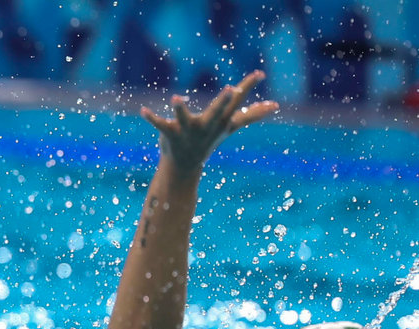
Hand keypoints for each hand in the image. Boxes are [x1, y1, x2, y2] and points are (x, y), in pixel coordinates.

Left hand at [140, 70, 278, 174]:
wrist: (185, 166)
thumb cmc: (209, 140)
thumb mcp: (231, 127)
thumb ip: (252, 115)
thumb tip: (276, 106)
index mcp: (221, 121)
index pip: (237, 102)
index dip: (247, 87)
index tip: (259, 73)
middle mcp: (206, 125)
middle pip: (217, 111)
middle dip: (224, 101)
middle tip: (231, 88)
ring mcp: (188, 131)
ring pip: (184, 118)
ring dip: (180, 109)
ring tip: (176, 98)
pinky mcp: (170, 134)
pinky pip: (160, 124)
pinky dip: (151, 118)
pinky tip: (143, 111)